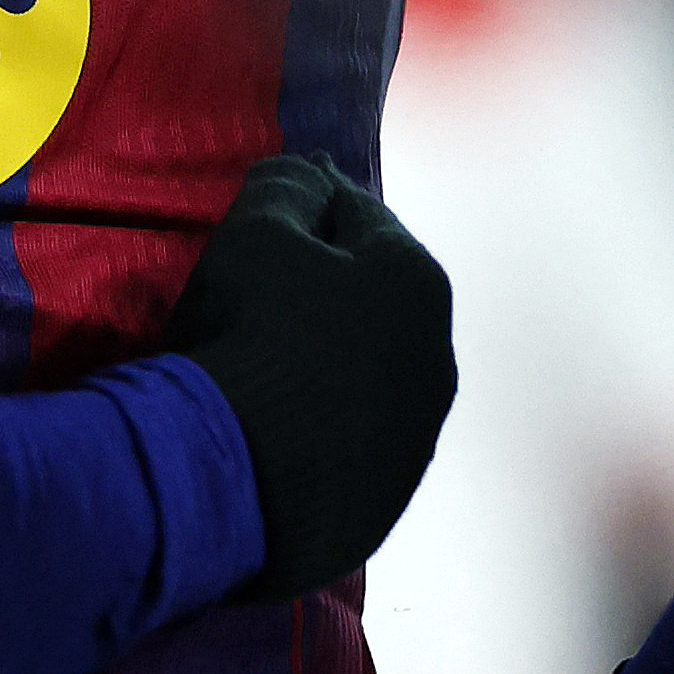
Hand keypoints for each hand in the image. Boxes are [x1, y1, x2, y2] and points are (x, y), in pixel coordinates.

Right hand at [163, 153, 457, 598]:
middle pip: (372, 302)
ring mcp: (417, 437)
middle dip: (328, 290)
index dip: (309, 208)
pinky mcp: (387, 500)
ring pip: (370, 377)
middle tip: (261, 294)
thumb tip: (309, 174)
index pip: (359, 217)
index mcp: (418, 282)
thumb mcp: (255, 233)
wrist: (236, 481)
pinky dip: (322, 429)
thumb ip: (286, 188)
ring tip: (267, 370)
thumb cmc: (251, 333)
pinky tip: (275, 431)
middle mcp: (437, 358)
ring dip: (331, 364)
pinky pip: (351, 442)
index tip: (270, 214)